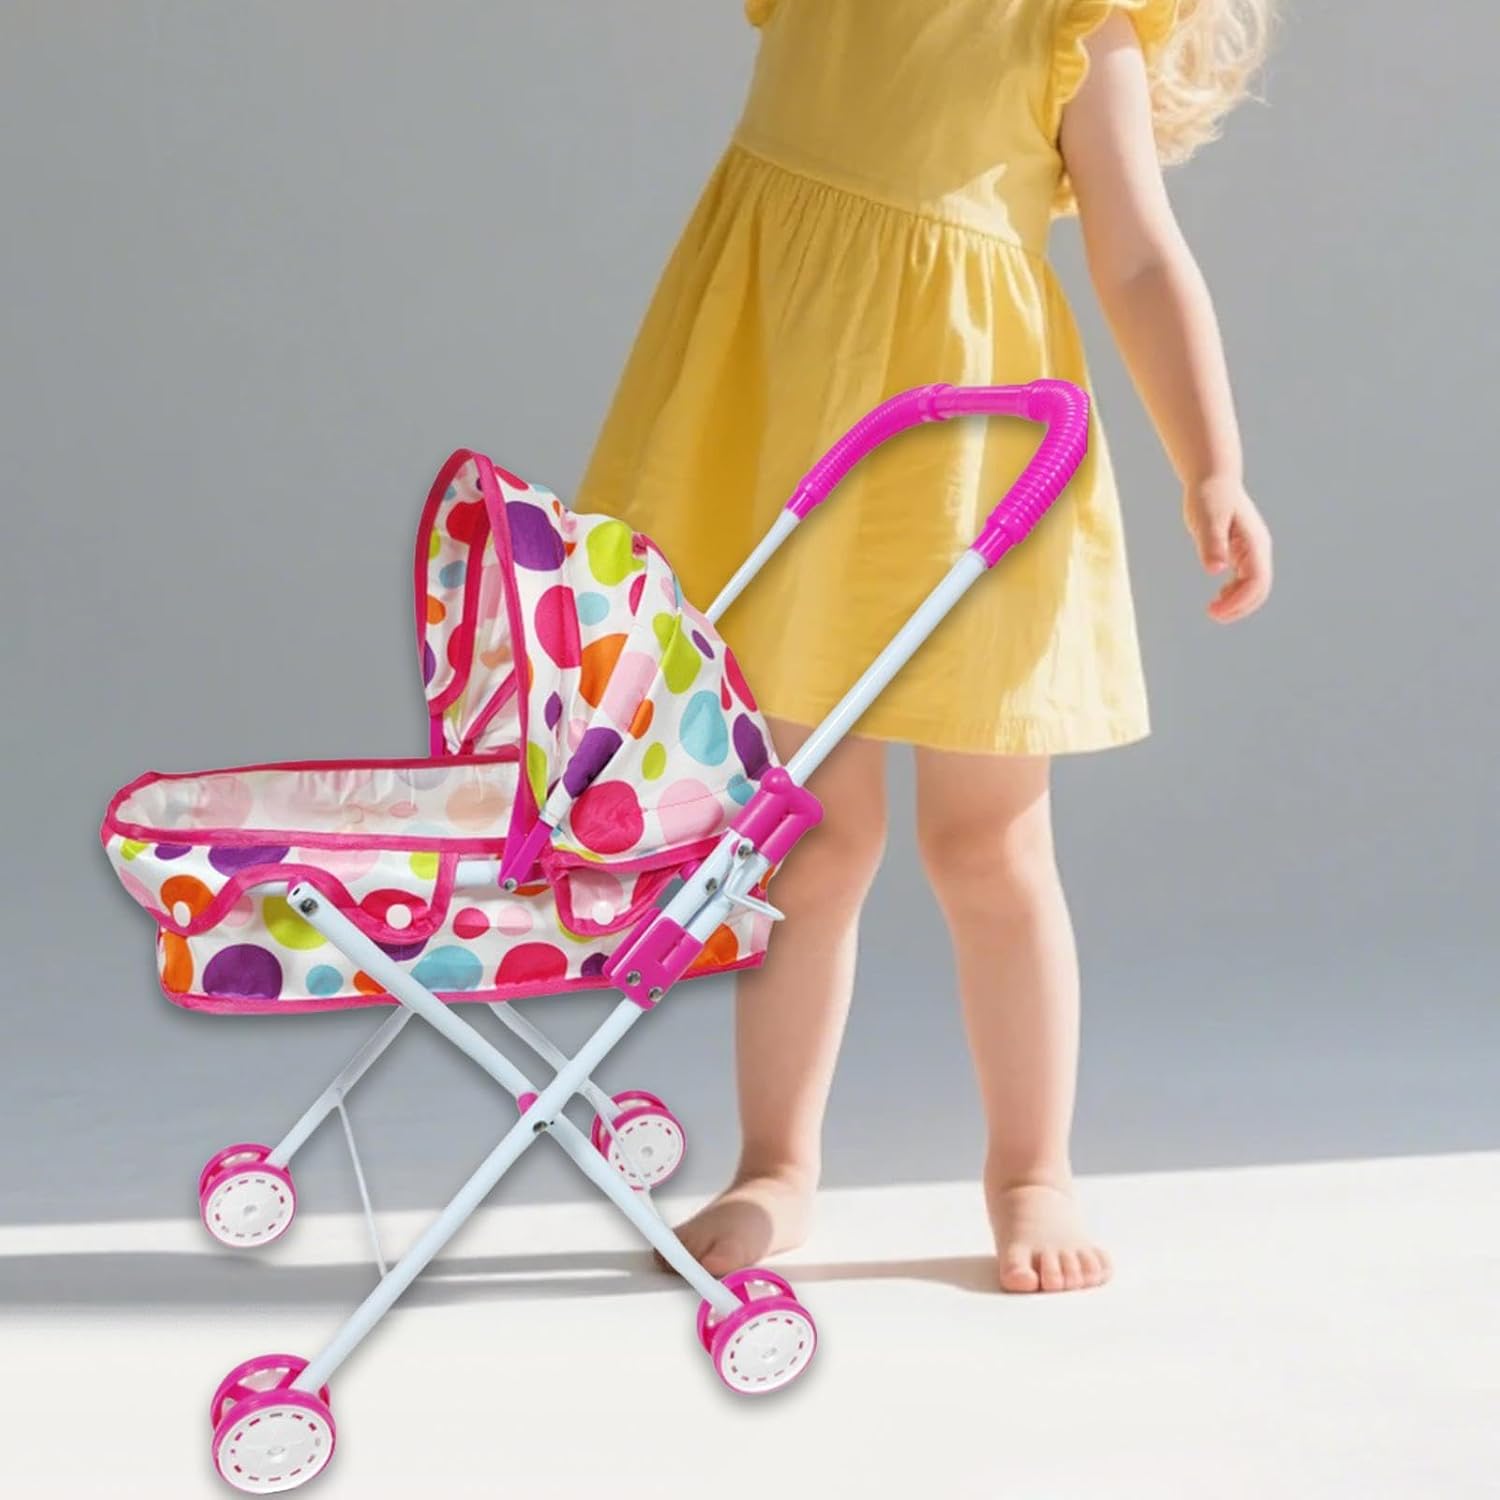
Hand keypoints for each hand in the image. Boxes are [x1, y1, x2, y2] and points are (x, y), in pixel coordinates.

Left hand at [1182, 476, 1272, 622]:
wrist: (1213, 478)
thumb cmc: (1208, 496)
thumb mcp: (1206, 520)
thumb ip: (1212, 544)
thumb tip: (1216, 569)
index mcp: (1254, 543)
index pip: (1256, 582)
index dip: (1238, 601)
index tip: (1214, 611)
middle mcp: (1259, 549)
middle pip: (1260, 588)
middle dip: (1240, 606)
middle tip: (1213, 615)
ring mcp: (1253, 550)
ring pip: (1254, 585)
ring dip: (1238, 602)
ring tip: (1213, 610)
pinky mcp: (1243, 550)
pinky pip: (1246, 578)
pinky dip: (1235, 591)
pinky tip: (1219, 596)